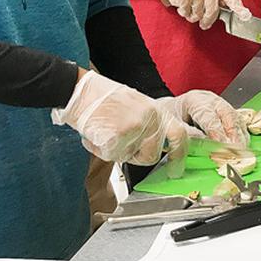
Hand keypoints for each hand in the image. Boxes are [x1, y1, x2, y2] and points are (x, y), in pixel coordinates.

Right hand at [52, 70, 187, 177]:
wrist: (80, 91)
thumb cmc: (104, 97)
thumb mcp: (137, 104)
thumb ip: (150, 123)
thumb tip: (159, 144)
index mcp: (155, 110)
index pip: (179, 135)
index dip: (180, 156)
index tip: (176, 169)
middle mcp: (148, 119)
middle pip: (152, 155)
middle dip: (139, 157)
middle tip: (127, 152)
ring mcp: (133, 130)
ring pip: (129, 157)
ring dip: (117, 151)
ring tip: (107, 133)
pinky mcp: (116, 139)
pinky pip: (111, 156)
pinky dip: (100, 149)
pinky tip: (95, 134)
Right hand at [151, 0, 251, 29]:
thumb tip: (224, 9)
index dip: (238, 8)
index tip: (246, 16)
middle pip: (213, 13)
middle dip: (207, 21)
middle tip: (204, 24)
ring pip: (198, 15)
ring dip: (192, 15)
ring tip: (188, 5)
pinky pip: (187, 13)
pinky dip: (183, 12)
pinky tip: (181, 3)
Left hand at [154, 90, 247, 146]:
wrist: (173, 110)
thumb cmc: (172, 117)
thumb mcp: (173, 124)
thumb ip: (189, 135)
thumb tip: (205, 145)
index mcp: (195, 100)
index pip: (208, 116)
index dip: (217, 132)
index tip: (222, 146)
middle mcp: (211, 100)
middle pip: (227, 115)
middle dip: (233, 134)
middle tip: (236, 150)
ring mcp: (220, 105)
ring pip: (235, 118)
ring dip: (240, 136)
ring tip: (241, 151)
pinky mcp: (227, 113)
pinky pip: (238, 123)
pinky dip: (242, 135)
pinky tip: (242, 147)